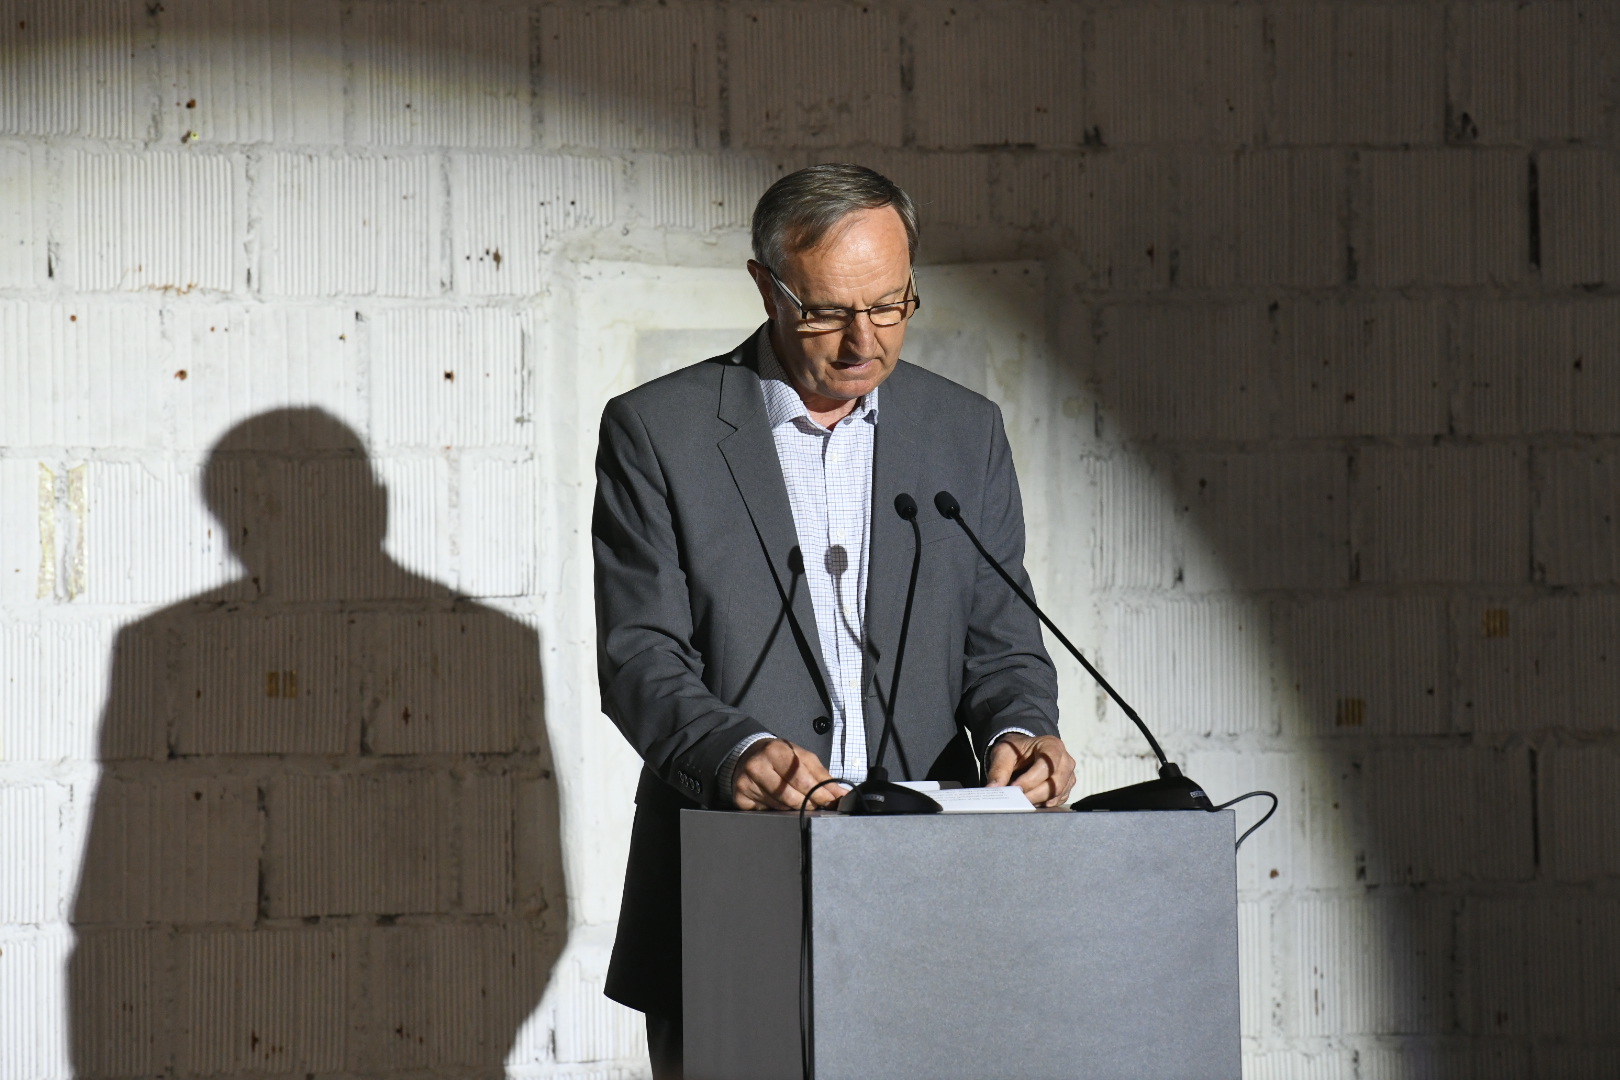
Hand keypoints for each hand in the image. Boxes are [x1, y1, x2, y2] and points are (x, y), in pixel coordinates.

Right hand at [733, 739, 848, 810]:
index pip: (800, 777)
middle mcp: (757, 766)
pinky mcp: (740, 797)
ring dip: (795, 808)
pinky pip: (767, 812)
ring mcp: (746, 783)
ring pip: (779, 806)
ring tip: (800, 802)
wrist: (748, 755)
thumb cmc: (779, 756)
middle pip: (789, 795)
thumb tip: (840, 793)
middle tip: (817, 804)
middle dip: (808, 803)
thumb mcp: (801, 757)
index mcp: (775, 751)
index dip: (817, 792)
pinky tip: (781, 803)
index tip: (829, 800)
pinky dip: (779, 811)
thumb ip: (821, 775)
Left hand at [986, 733, 1075, 807]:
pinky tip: (1031, 801)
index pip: (1046, 765)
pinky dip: (1043, 804)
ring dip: (1038, 801)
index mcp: (1051, 745)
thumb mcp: (1003, 753)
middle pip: (1055, 783)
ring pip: (1057, 794)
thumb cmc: (1016, 750)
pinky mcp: (1067, 788)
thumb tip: (993, 788)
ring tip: (1021, 800)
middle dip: (1033, 794)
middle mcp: (1065, 760)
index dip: (1031, 780)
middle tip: (1015, 799)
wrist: (1024, 752)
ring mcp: (1069, 775)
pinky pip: (1058, 801)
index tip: (1014, 788)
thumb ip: (999, 770)